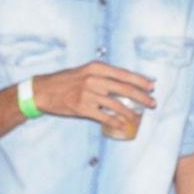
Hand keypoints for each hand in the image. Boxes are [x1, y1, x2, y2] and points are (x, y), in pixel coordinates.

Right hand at [29, 61, 154, 133]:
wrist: (42, 90)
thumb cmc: (65, 80)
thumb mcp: (84, 71)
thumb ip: (103, 74)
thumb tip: (124, 82)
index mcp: (96, 68)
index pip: (124, 74)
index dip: (140, 81)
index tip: (151, 86)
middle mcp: (94, 79)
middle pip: (124, 89)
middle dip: (141, 97)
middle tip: (152, 103)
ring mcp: (88, 94)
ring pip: (116, 105)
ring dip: (130, 112)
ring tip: (137, 117)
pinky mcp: (82, 108)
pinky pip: (104, 117)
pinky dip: (115, 122)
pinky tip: (122, 126)